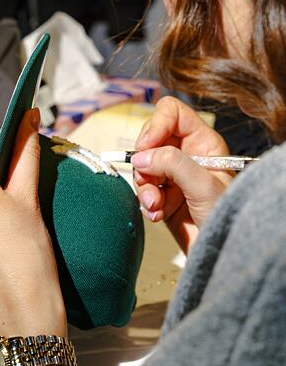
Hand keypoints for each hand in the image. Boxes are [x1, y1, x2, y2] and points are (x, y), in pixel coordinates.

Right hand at [132, 97, 232, 251]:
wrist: (221, 252)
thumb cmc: (225, 217)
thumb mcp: (202, 185)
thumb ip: (173, 164)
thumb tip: (141, 157)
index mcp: (203, 142)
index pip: (171, 113)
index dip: (155, 125)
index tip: (145, 147)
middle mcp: (187, 154)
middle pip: (151, 139)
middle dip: (145, 161)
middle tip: (150, 180)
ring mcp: (174, 176)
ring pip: (143, 166)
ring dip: (144, 188)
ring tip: (155, 206)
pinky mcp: (163, 196)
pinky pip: (143, 189)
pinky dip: (146, 202)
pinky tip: (157, 215)